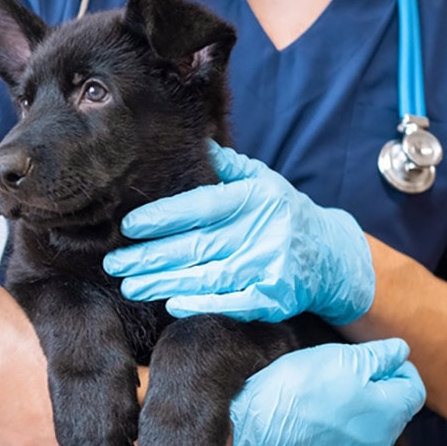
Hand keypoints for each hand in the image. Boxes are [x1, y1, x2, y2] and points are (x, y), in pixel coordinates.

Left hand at [103, 142, 374, 324]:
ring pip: (207, 277)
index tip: (128, 226)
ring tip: (129, 286)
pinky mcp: (275, 298)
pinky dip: (201, 305)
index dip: (163, 217)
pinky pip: (232, 304)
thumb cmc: (284, 213)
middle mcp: (262, 232)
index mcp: (255, 199)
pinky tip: (170, 305)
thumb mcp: (263, 181)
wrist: (333, 255)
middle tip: (113, 263)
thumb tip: (194, 140)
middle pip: (196, 246)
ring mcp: (269, 267)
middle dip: (149, 256)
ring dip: (163, 283)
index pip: (201, 207)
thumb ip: (227, 167)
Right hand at [227, 339, 425, 445]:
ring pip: (370, 426)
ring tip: (326, 389)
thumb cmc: (295, 391)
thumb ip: (377, 356)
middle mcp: (379, 442)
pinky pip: (347, 442)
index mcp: (388, 413)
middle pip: (394, 409)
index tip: (376, 354)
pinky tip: (314, 412)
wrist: (251, 433)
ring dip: (358, 406)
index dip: (398, 366)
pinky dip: (339, 425)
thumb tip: (400, 351)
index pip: (414, 388)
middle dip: (378, 386)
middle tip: (346, 367)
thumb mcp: (339, 358)